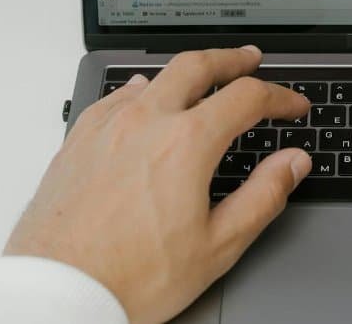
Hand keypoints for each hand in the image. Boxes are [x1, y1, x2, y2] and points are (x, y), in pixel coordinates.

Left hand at [4, 46, 311, 323]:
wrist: (58, 292)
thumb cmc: (130, 277)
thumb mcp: (217, 246)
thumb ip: (263, 196)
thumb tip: (292, 163)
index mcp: (186, 143)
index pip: (247, 97)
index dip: (280, 97)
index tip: (293, 106)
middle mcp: (145, 122)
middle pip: (197, 65)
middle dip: (232, 59)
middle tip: (251, 61)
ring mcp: (107, 127)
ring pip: (154, 76)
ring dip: (187, 71)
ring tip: (203, 77)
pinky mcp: (78, 140)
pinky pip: (116, 97)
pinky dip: (142, 90)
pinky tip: (144, 100)